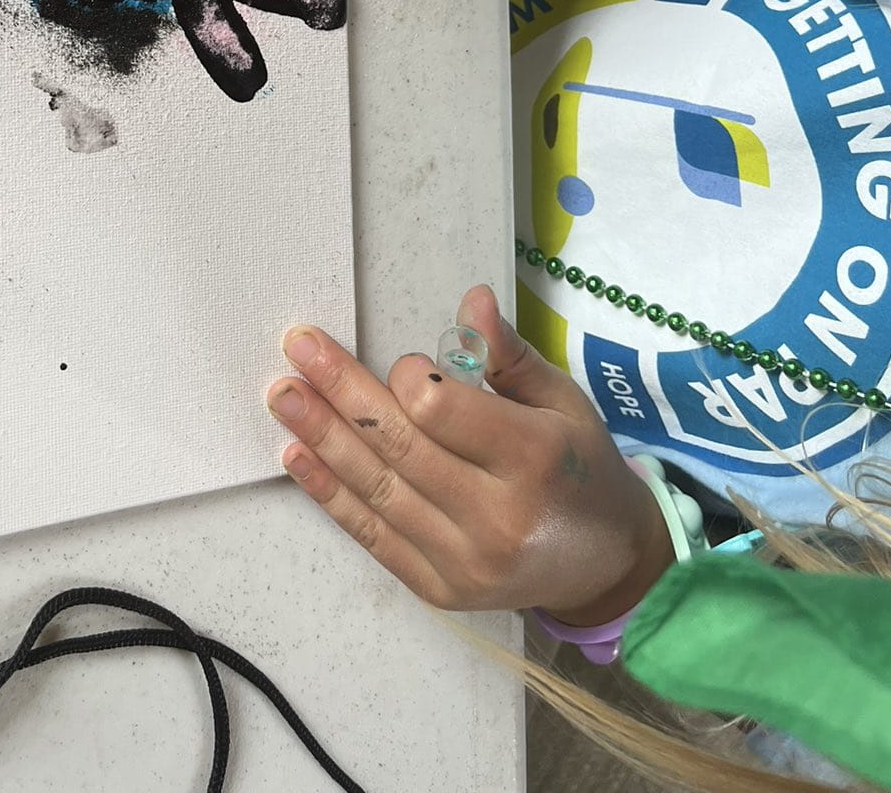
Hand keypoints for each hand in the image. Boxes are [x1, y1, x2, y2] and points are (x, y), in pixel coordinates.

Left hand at [265, 285, 672, 620]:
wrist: (607, 567)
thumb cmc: (581, 467)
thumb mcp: (562, 402)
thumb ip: (508, 356)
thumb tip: (470, 300)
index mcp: (532, 458)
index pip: (440, 412)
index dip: (410, 379)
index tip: (404, 363)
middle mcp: (495, 515)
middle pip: (399, 445)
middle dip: (340, 392)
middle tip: (297, 347)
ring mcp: (464, 561)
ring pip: (377, 490)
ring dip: (322, 438)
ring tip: (283, 396)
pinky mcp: (439, 589)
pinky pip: (373, 536)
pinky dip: (330, 494)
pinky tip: (297, 455)